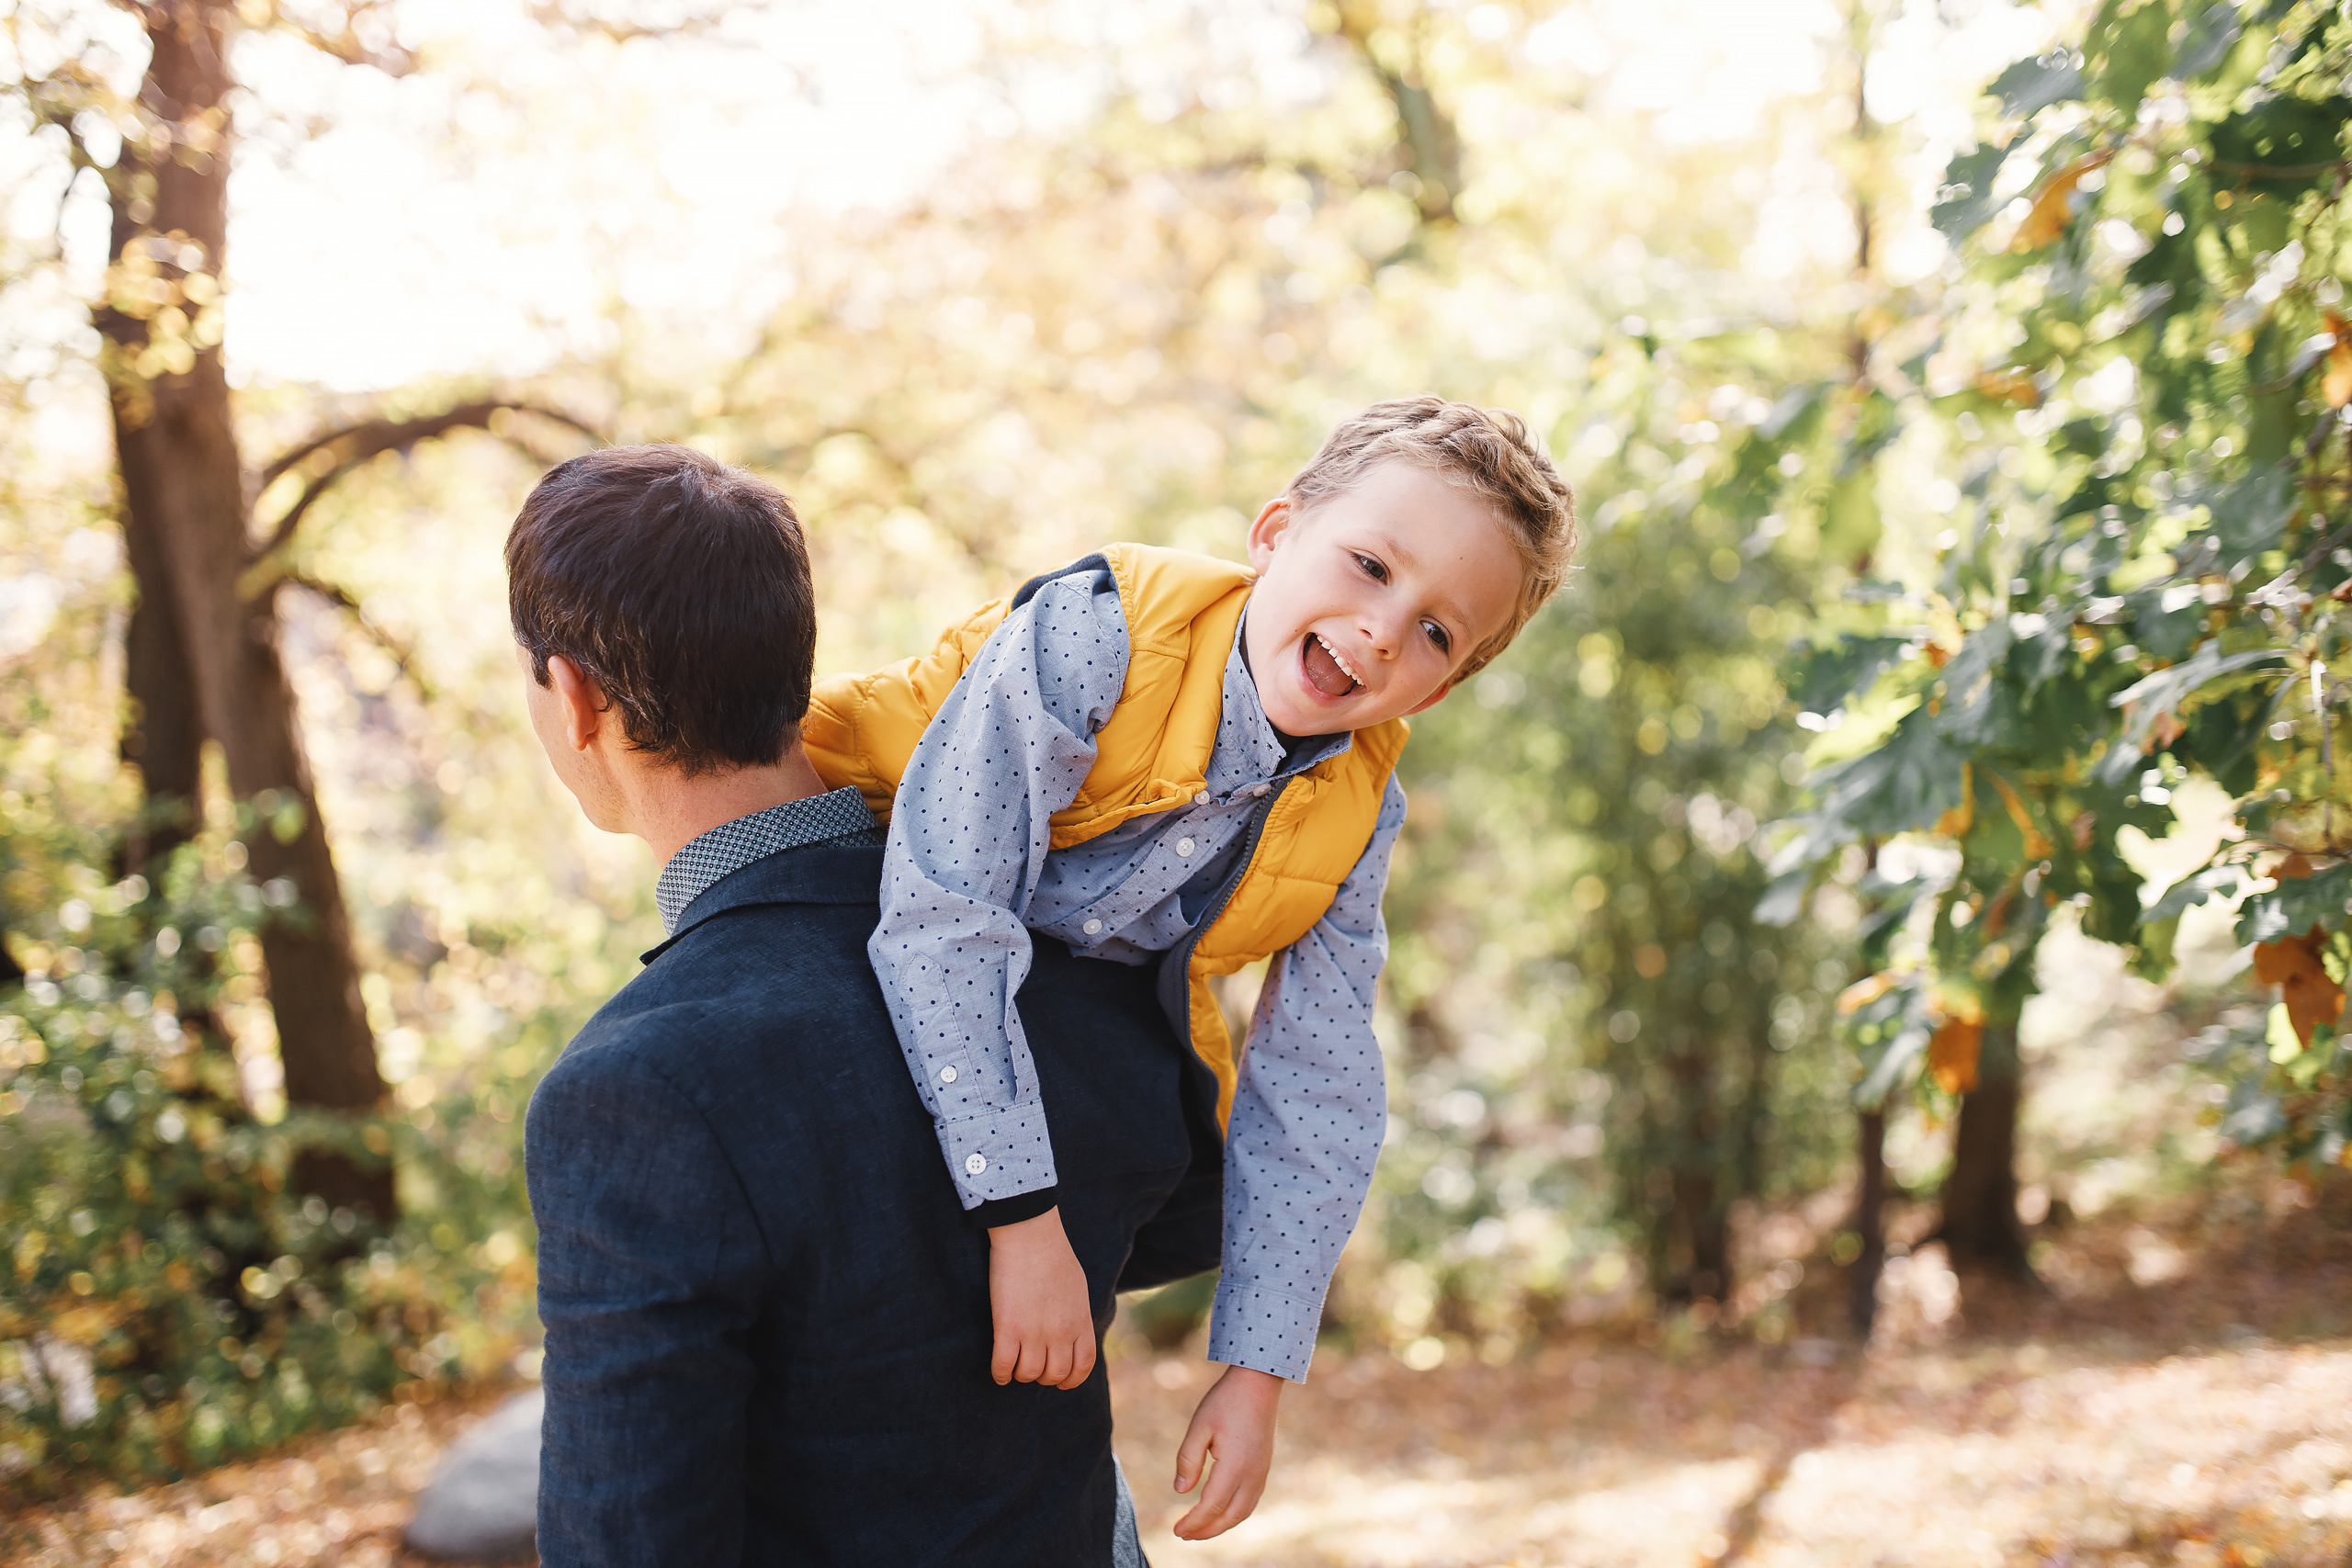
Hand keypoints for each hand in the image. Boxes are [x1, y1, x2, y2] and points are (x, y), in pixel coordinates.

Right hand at [985, 1206, 1095, 1389]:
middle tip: (1033, 1369)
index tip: (1061, 1383)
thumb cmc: (1053, 1254)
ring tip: (1014, 1368)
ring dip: (1021, 1375)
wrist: (1030, 1233)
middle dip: (1044, 1377)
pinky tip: (999, 1372)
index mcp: (1080, 1321)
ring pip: (1029, 1373)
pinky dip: (1000, 1374)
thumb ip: (1077, 1314)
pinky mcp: (1008, 1327)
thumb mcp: (1077, 1287)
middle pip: (1055, 1373)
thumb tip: (1073, 1331)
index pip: (1083, 1364)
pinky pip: (1003, 1364)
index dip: (1071, 1380)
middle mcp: (1061, 1332)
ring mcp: (1034, 1332)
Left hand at [1171, 1365, 1282, 1539]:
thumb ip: (1188, 1460)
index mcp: (1234, 1467)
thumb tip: (1181, 1491)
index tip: (1176, 1530)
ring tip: (1200, 1529)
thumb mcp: (1199, 1427)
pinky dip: (1234, 1513)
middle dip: (1206, 1530)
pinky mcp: (1264, 1466)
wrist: (1258, 1383)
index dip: (1192, 1522)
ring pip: (1243, 1512)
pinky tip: (1221, 1511)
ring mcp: (1261, 1472)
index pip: (1211, 1506)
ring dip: (1221, 1525)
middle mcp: (1252, 1474)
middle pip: (1229, 1517)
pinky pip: (1250, 1500)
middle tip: (1184, 1535)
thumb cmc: (1225, 1401)